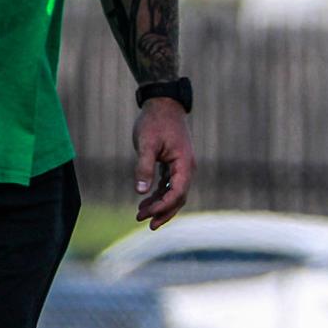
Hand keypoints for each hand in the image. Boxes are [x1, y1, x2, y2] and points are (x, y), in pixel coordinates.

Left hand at [132, 98, 194, 229]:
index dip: (163, 206)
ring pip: (174, 193)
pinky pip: (169, 185)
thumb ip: (144, 167)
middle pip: (179, 197)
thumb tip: (141, 192)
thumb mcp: (146, 144)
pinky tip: (145, 201)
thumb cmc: (155, 122)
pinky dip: (159, 194)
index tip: (146, 213)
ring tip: (140, 214)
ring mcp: (182, 166)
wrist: (163, 104)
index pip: (178, 192)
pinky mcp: (174, 163)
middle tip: (146, 223)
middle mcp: (187, 167)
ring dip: (160, 205)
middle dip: (163, 211)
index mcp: (184, 163)